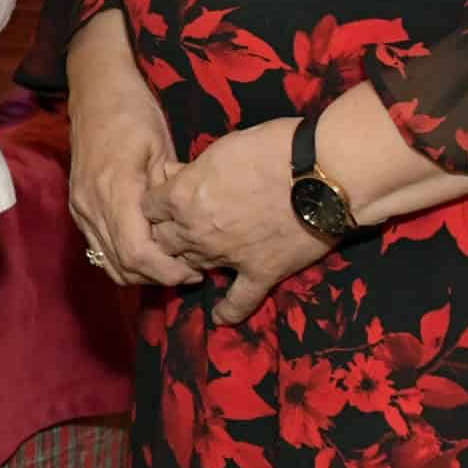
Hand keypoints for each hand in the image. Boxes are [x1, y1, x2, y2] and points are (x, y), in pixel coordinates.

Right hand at [65, 11, 195, 288]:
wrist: (96, 90)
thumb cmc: (135, 112)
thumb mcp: (162, 148)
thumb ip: (169, 194)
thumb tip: (188, 230)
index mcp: (116, 188)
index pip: (137, 252)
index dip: (167, 272)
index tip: (195, 271)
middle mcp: (90, 203)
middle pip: (122, 265)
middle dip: (158, 277)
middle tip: (190, 272)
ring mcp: (79, 207)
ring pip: (107, 262)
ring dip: (140, 273)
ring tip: (171, 265)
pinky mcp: (77, 207)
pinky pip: (99, 248)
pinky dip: (123, 259)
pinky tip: (148, 251)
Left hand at [143, 119, 335, 324]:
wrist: (320, 174)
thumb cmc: (271, 148)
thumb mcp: (219, 149)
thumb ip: (193, 170)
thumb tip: (177, 177)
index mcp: (182, 196)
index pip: (147, 208)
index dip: (155, 203)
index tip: (166, 199)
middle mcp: (196, 230)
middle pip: (162, 241)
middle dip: (166, 233)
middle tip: (180, 226)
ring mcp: (227, 256)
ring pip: (192, 266)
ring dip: (192, 261)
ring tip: (196, 258)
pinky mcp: (260, 272)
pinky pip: (239, 300)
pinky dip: (229, 311)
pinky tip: (220, 318)